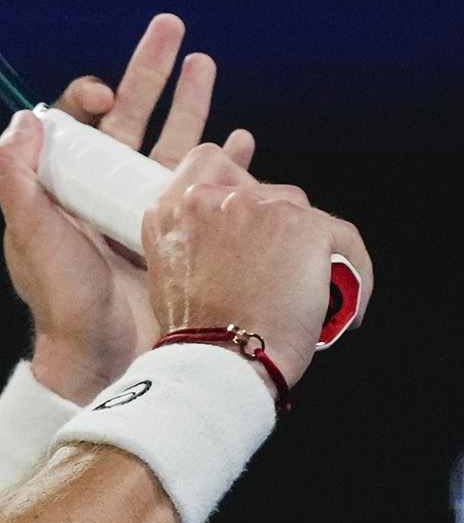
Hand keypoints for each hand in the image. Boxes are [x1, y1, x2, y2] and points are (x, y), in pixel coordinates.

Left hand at [0, 14, 254, 403]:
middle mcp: (105, 193)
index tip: (111, 97)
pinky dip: (228, 163)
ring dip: (192, 104)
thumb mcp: (31, 236)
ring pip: (173, 143)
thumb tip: (22, 119)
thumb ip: (16, 178)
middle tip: (172, 28)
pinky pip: (209, 188)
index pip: (79, 125)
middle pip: (133, 118)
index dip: (93, 97)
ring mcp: (145, 211)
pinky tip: (242, 140)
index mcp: (67, 188)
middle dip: (152, 72)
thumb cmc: (65, 303)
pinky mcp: (181, 233)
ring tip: (207, 63)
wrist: (107, 358)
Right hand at [145, 147, 373, 393]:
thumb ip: (194, 239)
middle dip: (276, 227)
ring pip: (304, 213)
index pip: (208, 162)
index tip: (248, 194)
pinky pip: (344, 239)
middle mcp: (212, 199)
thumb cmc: (197, 334)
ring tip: (306, 292)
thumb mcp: (170, 276)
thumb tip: (234, 235)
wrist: (221, 360)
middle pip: (265, 190)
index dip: (232, 178)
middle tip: (276, 273)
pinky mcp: (305, 226)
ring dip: (310, 249)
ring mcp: (261, 207)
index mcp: (170, 211)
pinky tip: (343, 305)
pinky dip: (352, 272)